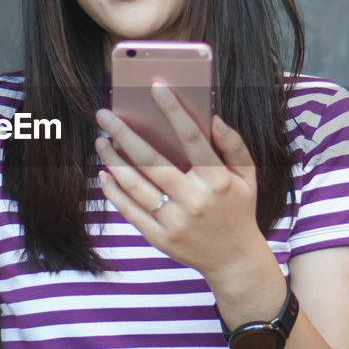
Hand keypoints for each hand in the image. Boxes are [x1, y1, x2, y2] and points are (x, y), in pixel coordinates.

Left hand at [94, 81, 268, 281]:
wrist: (235, 261)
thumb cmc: (239, 211)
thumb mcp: (247, 177)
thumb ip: (234, 146)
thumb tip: (214, 119)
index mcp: (217, 180)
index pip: (193, 137)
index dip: (174, 110)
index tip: (156, 87)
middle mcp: (195, 200)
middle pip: (152, 160)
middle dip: (124, 134)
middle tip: (104, 115)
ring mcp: (175, 221)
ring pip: (136, 185)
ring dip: (113, 161)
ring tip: (101, 142)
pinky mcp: (161, 238)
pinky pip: (131, 212)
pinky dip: (114, 192)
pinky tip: (105, 175)